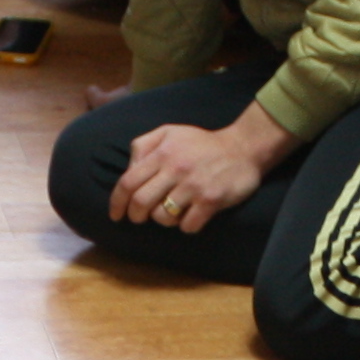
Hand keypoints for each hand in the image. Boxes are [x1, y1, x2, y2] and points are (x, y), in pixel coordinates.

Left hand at [108, 112, 286, 232]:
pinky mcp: (211, 200)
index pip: (128, 183)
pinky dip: (186, 226)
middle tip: (140, 218)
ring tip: (171, 212)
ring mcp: (193, 185)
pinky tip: (192, 216)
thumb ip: (143, 147)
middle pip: (140, 203)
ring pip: (162, 217)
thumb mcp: (169, 133)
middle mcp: (175, 168)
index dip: (116, 203)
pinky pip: (187, 225)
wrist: (243, 148)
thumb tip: (128, 171)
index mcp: (162, 152)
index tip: (116, 215)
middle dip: (136, 216)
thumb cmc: (201, 144)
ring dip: (163, 220)